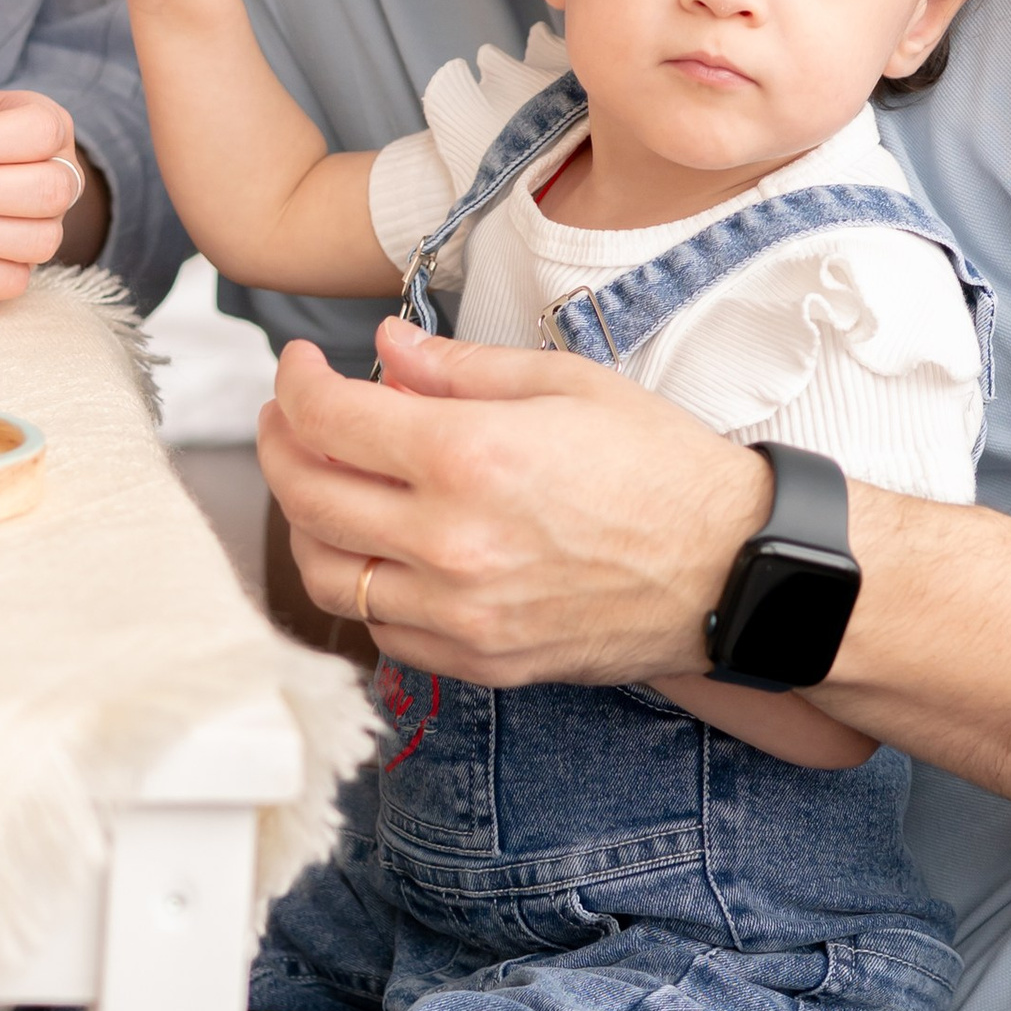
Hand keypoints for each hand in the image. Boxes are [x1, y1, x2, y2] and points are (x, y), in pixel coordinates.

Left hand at [256, 314, 773, 685]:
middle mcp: (453, 543)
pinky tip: (377, 546)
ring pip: (326, 575)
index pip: (328, 420)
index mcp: (471, 458)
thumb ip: (460, 368)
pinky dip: (359, 585)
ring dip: (305, 522)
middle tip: (287, 416)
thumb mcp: (567, 384)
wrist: (731, 570)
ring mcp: (462, 613)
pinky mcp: (480, 661)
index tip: (298, 366)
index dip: (295, 383)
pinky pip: (380, 630)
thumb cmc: (663, 470)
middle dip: (279, 444)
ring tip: (321, 481)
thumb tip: (386, 348)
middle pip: (307, 497)